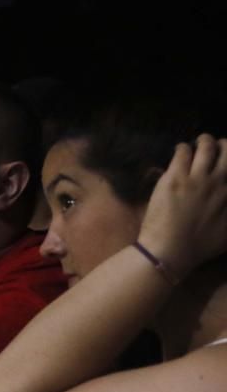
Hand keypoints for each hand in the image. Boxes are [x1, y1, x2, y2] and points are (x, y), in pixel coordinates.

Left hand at [138, 135, 226, 275]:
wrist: (170, 250)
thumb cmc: (199, 246)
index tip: (226, 164)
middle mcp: (220, 182)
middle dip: (224, 145)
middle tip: (217, 147)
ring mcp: (197, 178)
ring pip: (206, 146)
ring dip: (204, 141)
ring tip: (200, 143)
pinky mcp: (175, 177)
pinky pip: (182, 152)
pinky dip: (183, 148)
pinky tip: (180, 151)